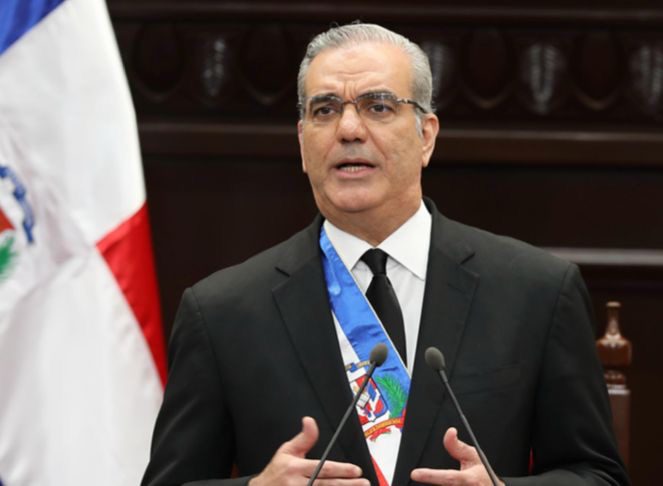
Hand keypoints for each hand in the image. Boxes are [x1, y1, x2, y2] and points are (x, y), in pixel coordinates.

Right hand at [249, 416, 368, 485]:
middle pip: (328, 485)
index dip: (341, 470)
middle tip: (363, 482)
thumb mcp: (286, 451)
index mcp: (296, 468)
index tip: (355, 470)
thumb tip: (310, 421)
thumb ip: (304, 438)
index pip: (323, 469)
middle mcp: (298, 484)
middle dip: (348, 484)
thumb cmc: (276, 472)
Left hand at [410, 427, 503, 485]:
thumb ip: (458, 447)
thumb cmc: (483, 475)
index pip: (448, 478)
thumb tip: (450, 432)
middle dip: (431, 481)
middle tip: (422, 477)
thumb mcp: (474, 457)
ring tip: (432, 478)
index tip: (415, 474)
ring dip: (435, 484)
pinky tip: (440, 483)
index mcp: (469, 479)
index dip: (431, 476)